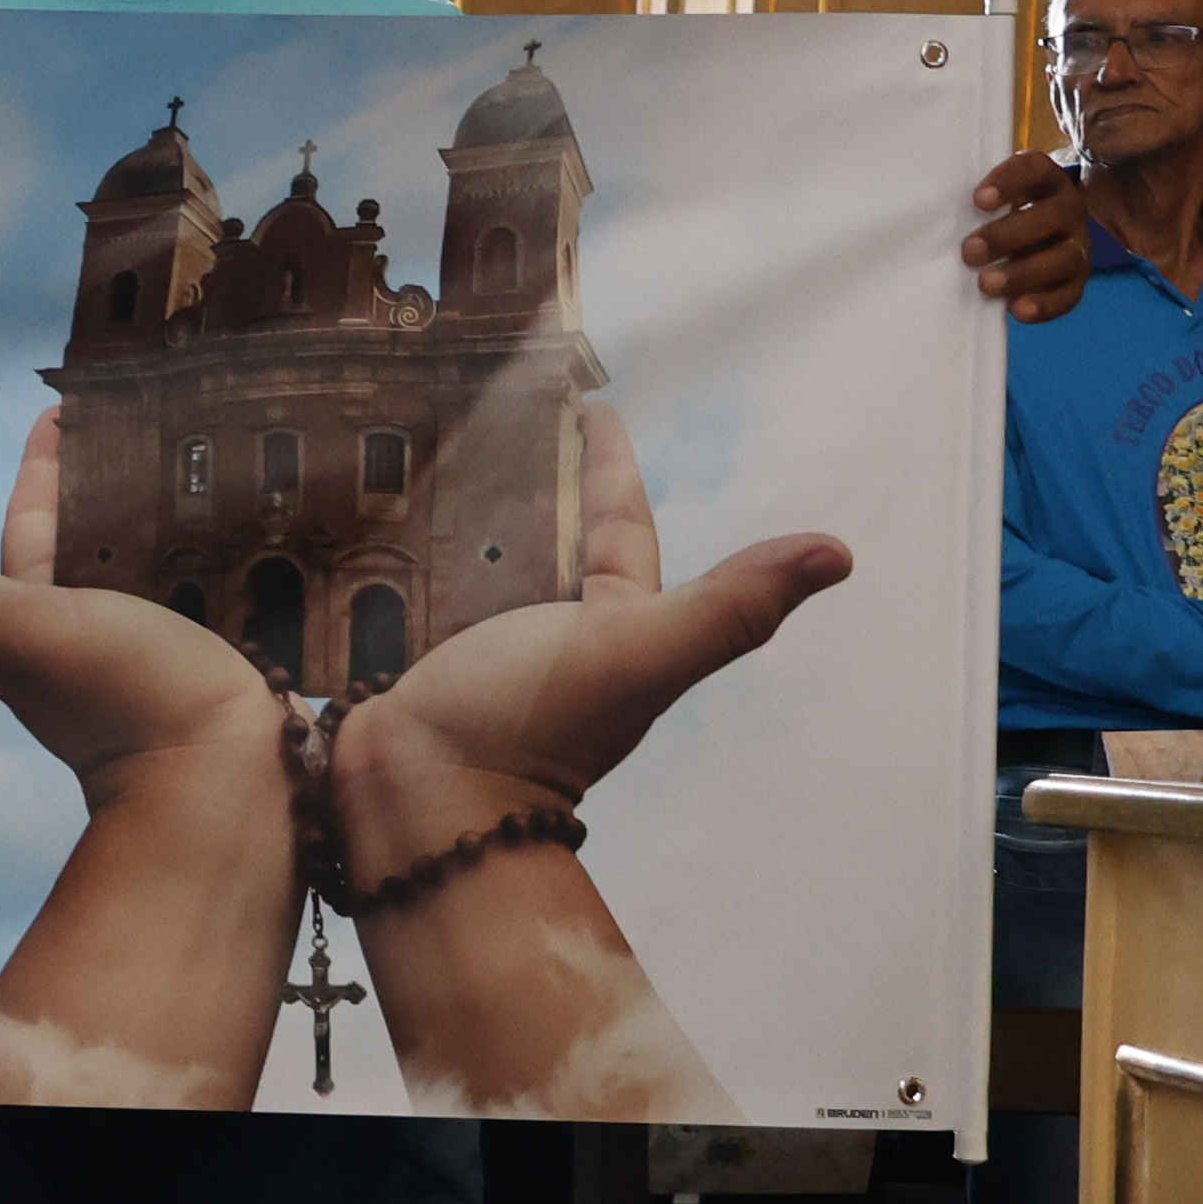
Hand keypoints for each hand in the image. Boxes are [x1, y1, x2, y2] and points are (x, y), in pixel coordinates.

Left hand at [0, 410, 301, 1108]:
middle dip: (135, 470)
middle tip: (180, 397)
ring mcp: (176, 640)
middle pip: (116, 528)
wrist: (223, 792)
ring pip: (184, 552)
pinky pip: (245, 582)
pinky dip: (256, 546)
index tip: (76, 400)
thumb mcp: (14, 627)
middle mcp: (105, 623)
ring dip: (202, 504)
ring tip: (246, 432)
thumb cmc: (114, 698)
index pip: (42, 513)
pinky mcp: (241, 651)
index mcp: (45, 609)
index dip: (53, 458)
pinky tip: (294, 506)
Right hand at [328, 405, 834, 1117]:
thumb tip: (840, 552)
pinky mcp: (410, 652)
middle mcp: (546, 630)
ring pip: (469, 551)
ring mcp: (474, 644)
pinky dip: (393, 545)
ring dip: (451, 503)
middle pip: (539, 529)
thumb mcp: (638, 654)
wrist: (417, 804)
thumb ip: (730, 605)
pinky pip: (406, 581)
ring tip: (417, 436)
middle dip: (524, 470)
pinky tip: (361, 508)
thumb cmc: (532, 725)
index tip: (587, 401)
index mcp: (609, 622)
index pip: (616, 522)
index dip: (606, 463)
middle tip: (489, 399)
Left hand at [964, 151, 1088, 322]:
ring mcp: (1078, 244)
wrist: (1024, 243)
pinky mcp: (1076, 279)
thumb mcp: (985, 203)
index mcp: (1045, 180)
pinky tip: (1017, 310)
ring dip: (1024, 272)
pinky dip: (1045, 303)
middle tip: (970, 252)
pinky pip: (1070, 294)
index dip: (1009, 181)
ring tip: (987, 284)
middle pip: (1051, 216)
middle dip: (1009, 235)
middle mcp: (1068, 209)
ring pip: (1064, 257)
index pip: (1033, 168)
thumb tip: (923, 218)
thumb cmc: (993, 217)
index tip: (977, 200)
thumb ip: (968, 204)